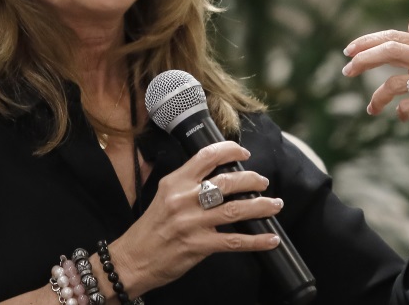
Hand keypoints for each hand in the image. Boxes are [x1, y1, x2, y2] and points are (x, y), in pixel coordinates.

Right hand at [108, 141, 283, 294]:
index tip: (244, 153)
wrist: (133, 258)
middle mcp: (183, 199)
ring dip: (261, 206)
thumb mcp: (163, 195)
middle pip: (226, 182)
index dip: (229, 150)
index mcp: (174, 182)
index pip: (206, 157)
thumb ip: (187, 183)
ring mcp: (192, 223)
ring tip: (275, 205)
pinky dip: (257, 240)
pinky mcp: (199, 245)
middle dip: (252, 180)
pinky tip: (270, 239)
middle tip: (264, 182)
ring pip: (236, 209)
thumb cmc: (151, 228)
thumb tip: (218, 175)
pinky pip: (235, 241)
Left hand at [341, 5, 408, 152]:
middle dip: (364, 60)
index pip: (392, 37)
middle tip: (346, 71)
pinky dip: (400, 112)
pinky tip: (402, 116)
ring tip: (372, 109)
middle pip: (391, 50)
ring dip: (377, 98)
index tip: (346, 52)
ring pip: (394, 83)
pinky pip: (407, 106)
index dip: (367, 42)